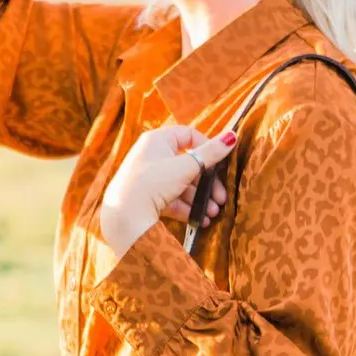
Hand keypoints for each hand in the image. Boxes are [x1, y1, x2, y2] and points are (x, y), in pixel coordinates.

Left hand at [100, 124, 236, 257]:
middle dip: (207, 184)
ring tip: (212, 213)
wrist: (123, 217)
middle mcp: (152, 156)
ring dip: (200, 199)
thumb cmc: (152, 183)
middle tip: (221, 198)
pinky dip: (187, 209)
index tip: (220, 163)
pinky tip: (200, 220)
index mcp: (157, 140)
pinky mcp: (148, 198)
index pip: (189, 135)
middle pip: (188, 165)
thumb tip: (232, 136)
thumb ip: (211, 153)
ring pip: (182, 185)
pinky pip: (172, 200)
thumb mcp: (185, 167)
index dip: (207, 148)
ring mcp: (149, 178)